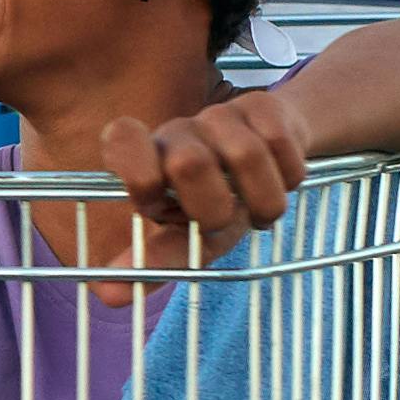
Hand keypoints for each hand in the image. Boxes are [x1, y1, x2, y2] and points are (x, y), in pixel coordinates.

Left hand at [99, 92, 314, 246]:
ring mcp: (219, 113)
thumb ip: (152, 262)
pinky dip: (289, 176)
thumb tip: (110, 295)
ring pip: (246, 154)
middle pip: (190, 163)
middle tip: (222, 222)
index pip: (121, 140)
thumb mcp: (188, 237)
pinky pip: (281, 142)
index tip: (154, 208)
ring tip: (257, 212)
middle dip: (215, 209)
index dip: (137, 173)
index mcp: (147, 161)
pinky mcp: (262, 104)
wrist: (272, 156)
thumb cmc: (217, 204)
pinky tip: (281, 180)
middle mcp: (177, 132)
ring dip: (262, 200)